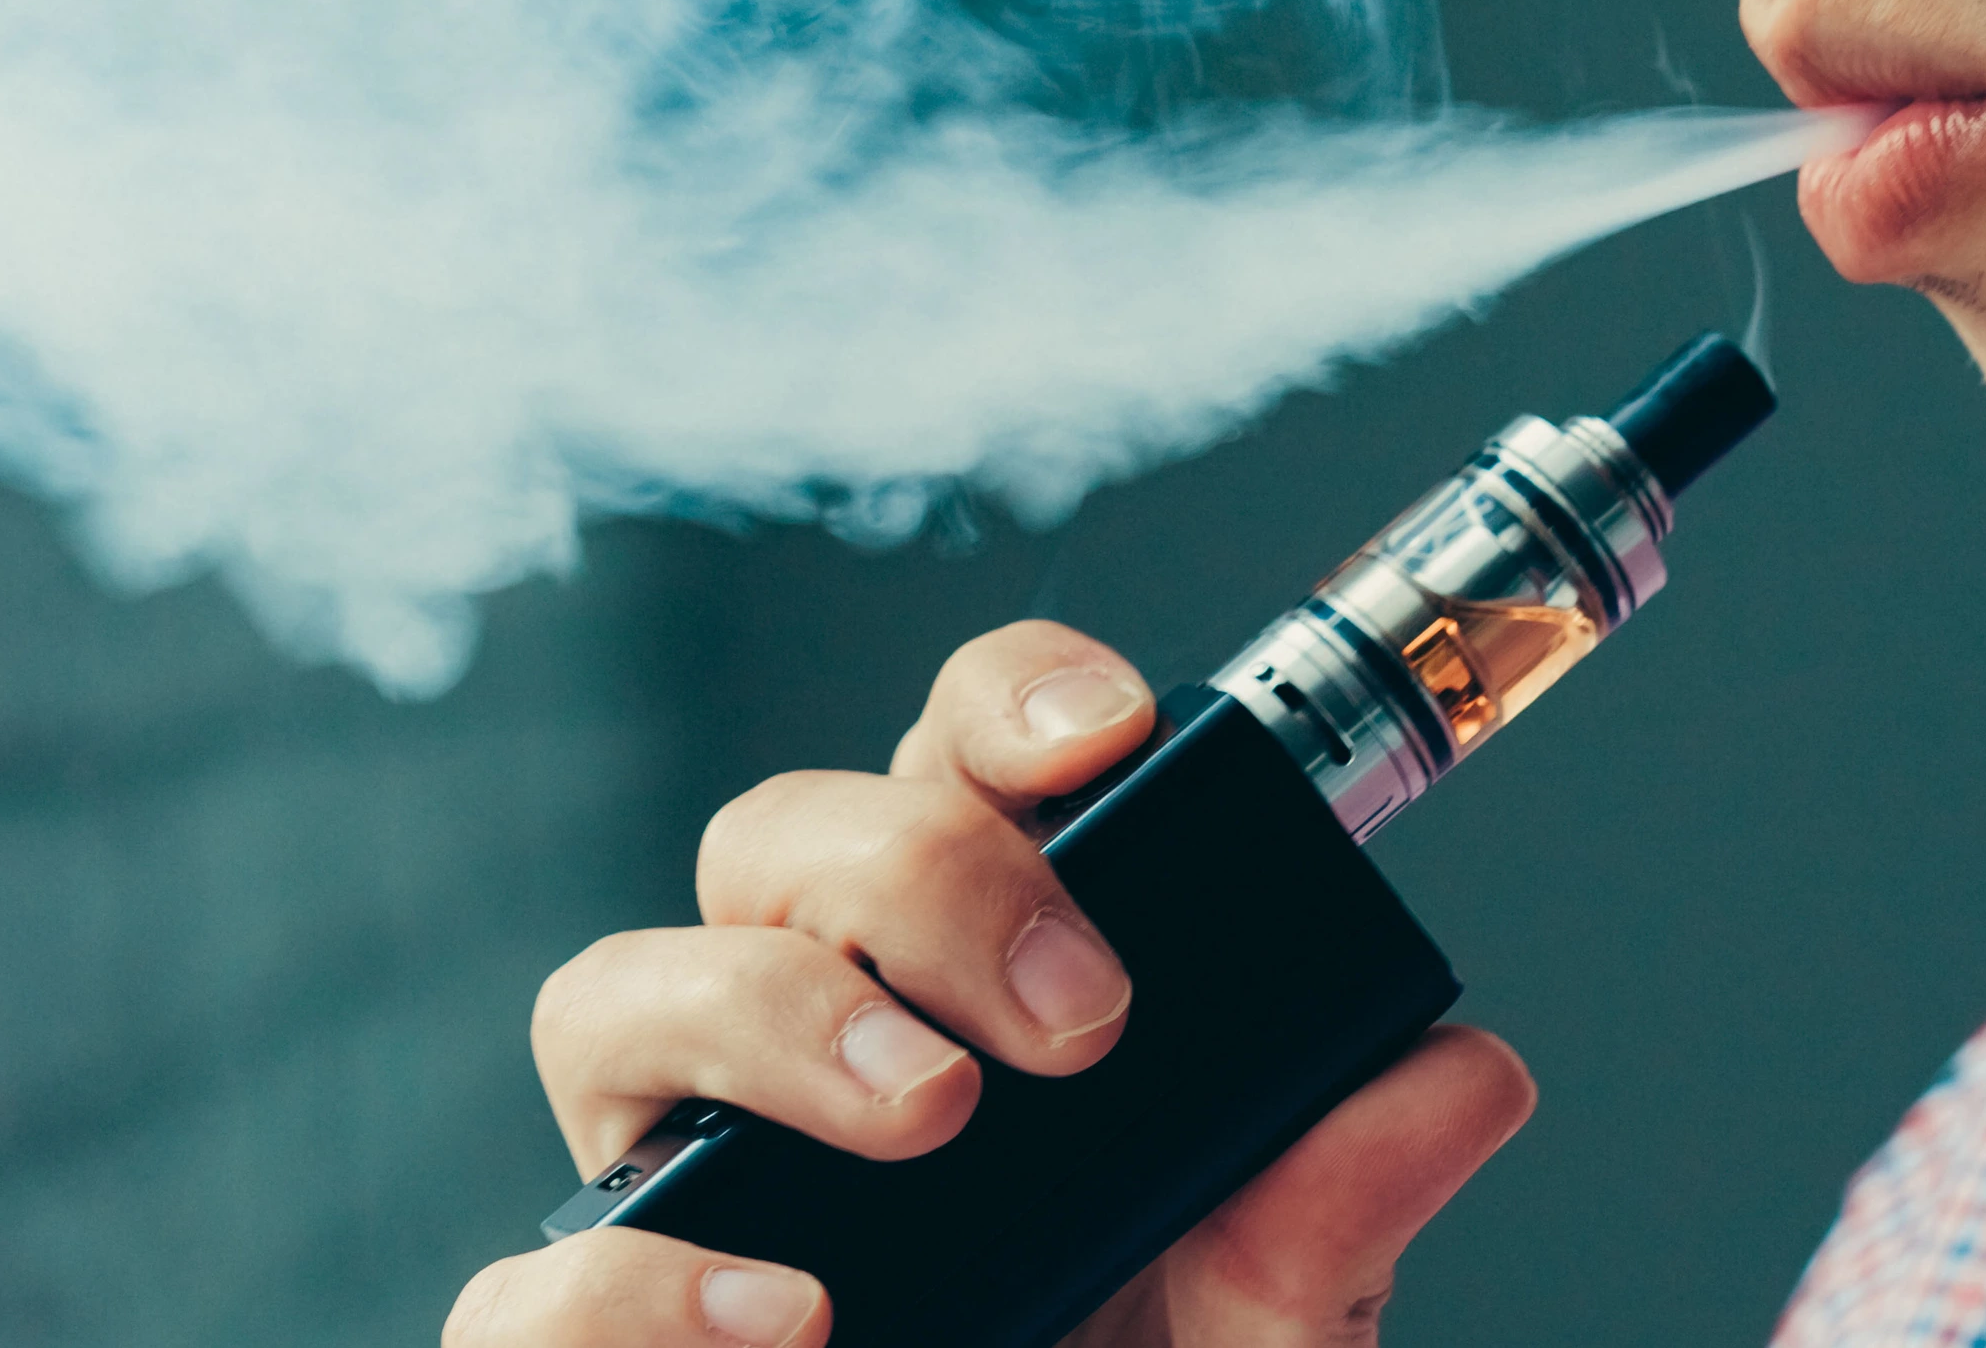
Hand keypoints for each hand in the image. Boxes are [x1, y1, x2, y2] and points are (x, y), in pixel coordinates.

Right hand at [445, 620, 1535, 1347]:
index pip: (949, 762)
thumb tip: (1457, 1078)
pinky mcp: (589, 1333)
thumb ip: (1333, 1218)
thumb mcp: (1263, 1334)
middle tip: (1073, 1022)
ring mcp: (674, 1184)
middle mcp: (795, 1047)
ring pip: (605, 994)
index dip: (1009, 700)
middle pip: (774, 836)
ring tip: (924, 1116)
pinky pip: (528, 1278)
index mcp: (963, 986)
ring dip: (766, 1016)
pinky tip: (786, 1323)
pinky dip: (633, 1285)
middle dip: (918, 877)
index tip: (1110, 730)